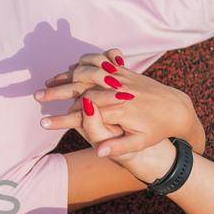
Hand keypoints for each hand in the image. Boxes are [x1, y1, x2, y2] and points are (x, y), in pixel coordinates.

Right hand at [37, 50, 199, 158]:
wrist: (176, 108)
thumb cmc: (157, 129)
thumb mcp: (140, 143)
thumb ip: (118, 147)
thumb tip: (98, 153)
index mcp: (120, 109)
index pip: (84, 112)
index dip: (62, 118)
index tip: (44, 123)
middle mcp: (118, 90)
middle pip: (80, 86)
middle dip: (56, 92)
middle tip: (37, 96)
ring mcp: (121, 77)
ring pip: (88, 70)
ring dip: (66, 75)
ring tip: (49, 81)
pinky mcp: (124, 70)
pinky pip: (100, 61)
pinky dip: (83, 63)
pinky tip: (71, 69)